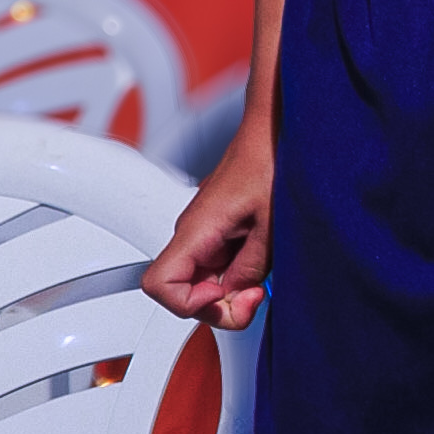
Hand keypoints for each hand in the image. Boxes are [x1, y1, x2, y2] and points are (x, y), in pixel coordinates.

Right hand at [142, 118, 275, 328]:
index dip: (189, 304)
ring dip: (232, 288)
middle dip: (220, 304)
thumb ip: (249, 270)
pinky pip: (217, 264)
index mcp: (196, 230)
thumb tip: (235, 295)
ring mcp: (202, 231)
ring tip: (262, 273)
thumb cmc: (271, 162)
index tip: (222, 297)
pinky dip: (237, 272)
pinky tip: (260, 259)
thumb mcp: (271, 227)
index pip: (159, 286)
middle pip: (184, 292)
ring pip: (202, 281)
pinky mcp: (217, 228)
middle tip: (255, 293)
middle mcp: (191, 232)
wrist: (274, 128)